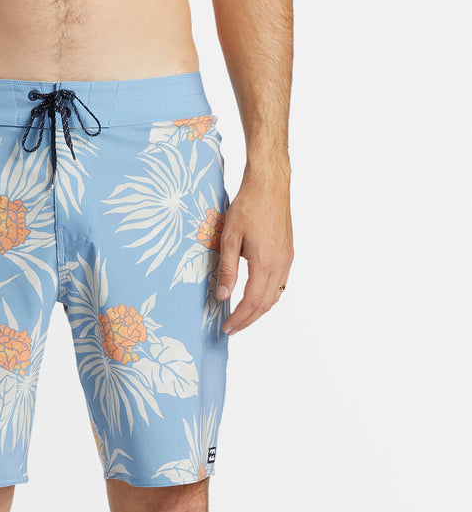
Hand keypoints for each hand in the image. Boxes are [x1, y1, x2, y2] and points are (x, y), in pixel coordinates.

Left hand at [216, 163, 293, 334]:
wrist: (269, 184)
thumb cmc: (248, 205)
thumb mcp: (229, 238)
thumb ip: (226, 270)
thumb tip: (222, 296)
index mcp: (265, 262)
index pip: (252, 301)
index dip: (238, 317)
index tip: (226, 327)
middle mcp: (280, 264)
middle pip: (265, 304)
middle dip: (248, 320)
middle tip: (232, 328)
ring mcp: (287, 259)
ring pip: (275, 296)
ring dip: (258, 311)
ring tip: (242, 317)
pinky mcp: (288, 253)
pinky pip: (280, 284)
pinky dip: (267, 297)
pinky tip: (255, 298)